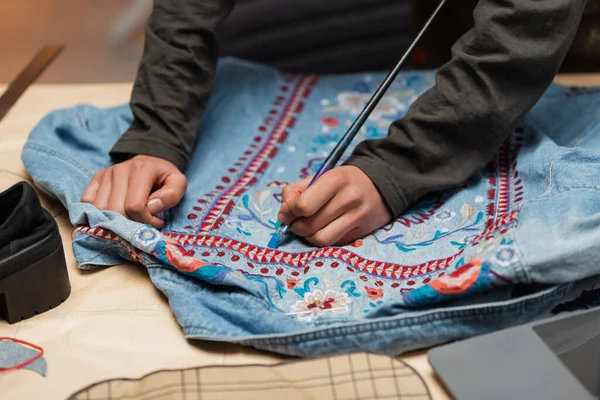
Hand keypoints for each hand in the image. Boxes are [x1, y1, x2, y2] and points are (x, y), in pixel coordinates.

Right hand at [81, 155, 186, 227]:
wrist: (152, 162)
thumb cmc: (164, 177)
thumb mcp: (178, 183)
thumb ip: (171, 196)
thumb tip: (151, 208)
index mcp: (141, 170)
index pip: (134, 206)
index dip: (145, 220)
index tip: (156, 221)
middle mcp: (119, 170)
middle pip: (115, 210)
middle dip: (131, 223)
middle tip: (144, 222)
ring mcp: (106, 174)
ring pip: (100, 209)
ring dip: (115, 220)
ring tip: (131, 217)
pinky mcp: (97, 178)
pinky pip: (87, 202)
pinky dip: (97, 213)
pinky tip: (114, 213)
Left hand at [277, 166, 391, 246]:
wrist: (379, 186)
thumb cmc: (342, 182)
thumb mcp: (320, 177)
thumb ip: (295, 191)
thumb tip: (284, 213)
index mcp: (335, 180)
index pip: (303, 206)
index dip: (288, 212)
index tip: (287, 211)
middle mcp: (348, 199)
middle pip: (309, 226)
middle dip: (295, 226)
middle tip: (294, 222)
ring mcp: (357, 217)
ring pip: (320, 239)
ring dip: (307, 237)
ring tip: (307, 227)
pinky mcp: (360, 233)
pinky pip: (332, 243)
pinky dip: (322, 238)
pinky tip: (323, 229)